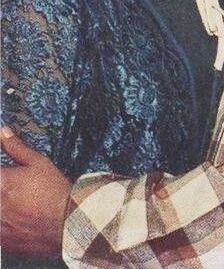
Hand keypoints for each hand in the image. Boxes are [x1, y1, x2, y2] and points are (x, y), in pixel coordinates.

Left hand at [1, 126, 72, 256]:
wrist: (67, 222)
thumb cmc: (55, 191)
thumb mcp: (39, 162)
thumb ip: (17, 147)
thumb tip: (4, 132)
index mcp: (2, 181)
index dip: (2, 173)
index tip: (6, 173)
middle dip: (2, 186)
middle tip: (11, 187)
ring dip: (2, 202)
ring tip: (14, 200)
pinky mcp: (2, 241)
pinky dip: (3, 220)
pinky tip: (12, 217)